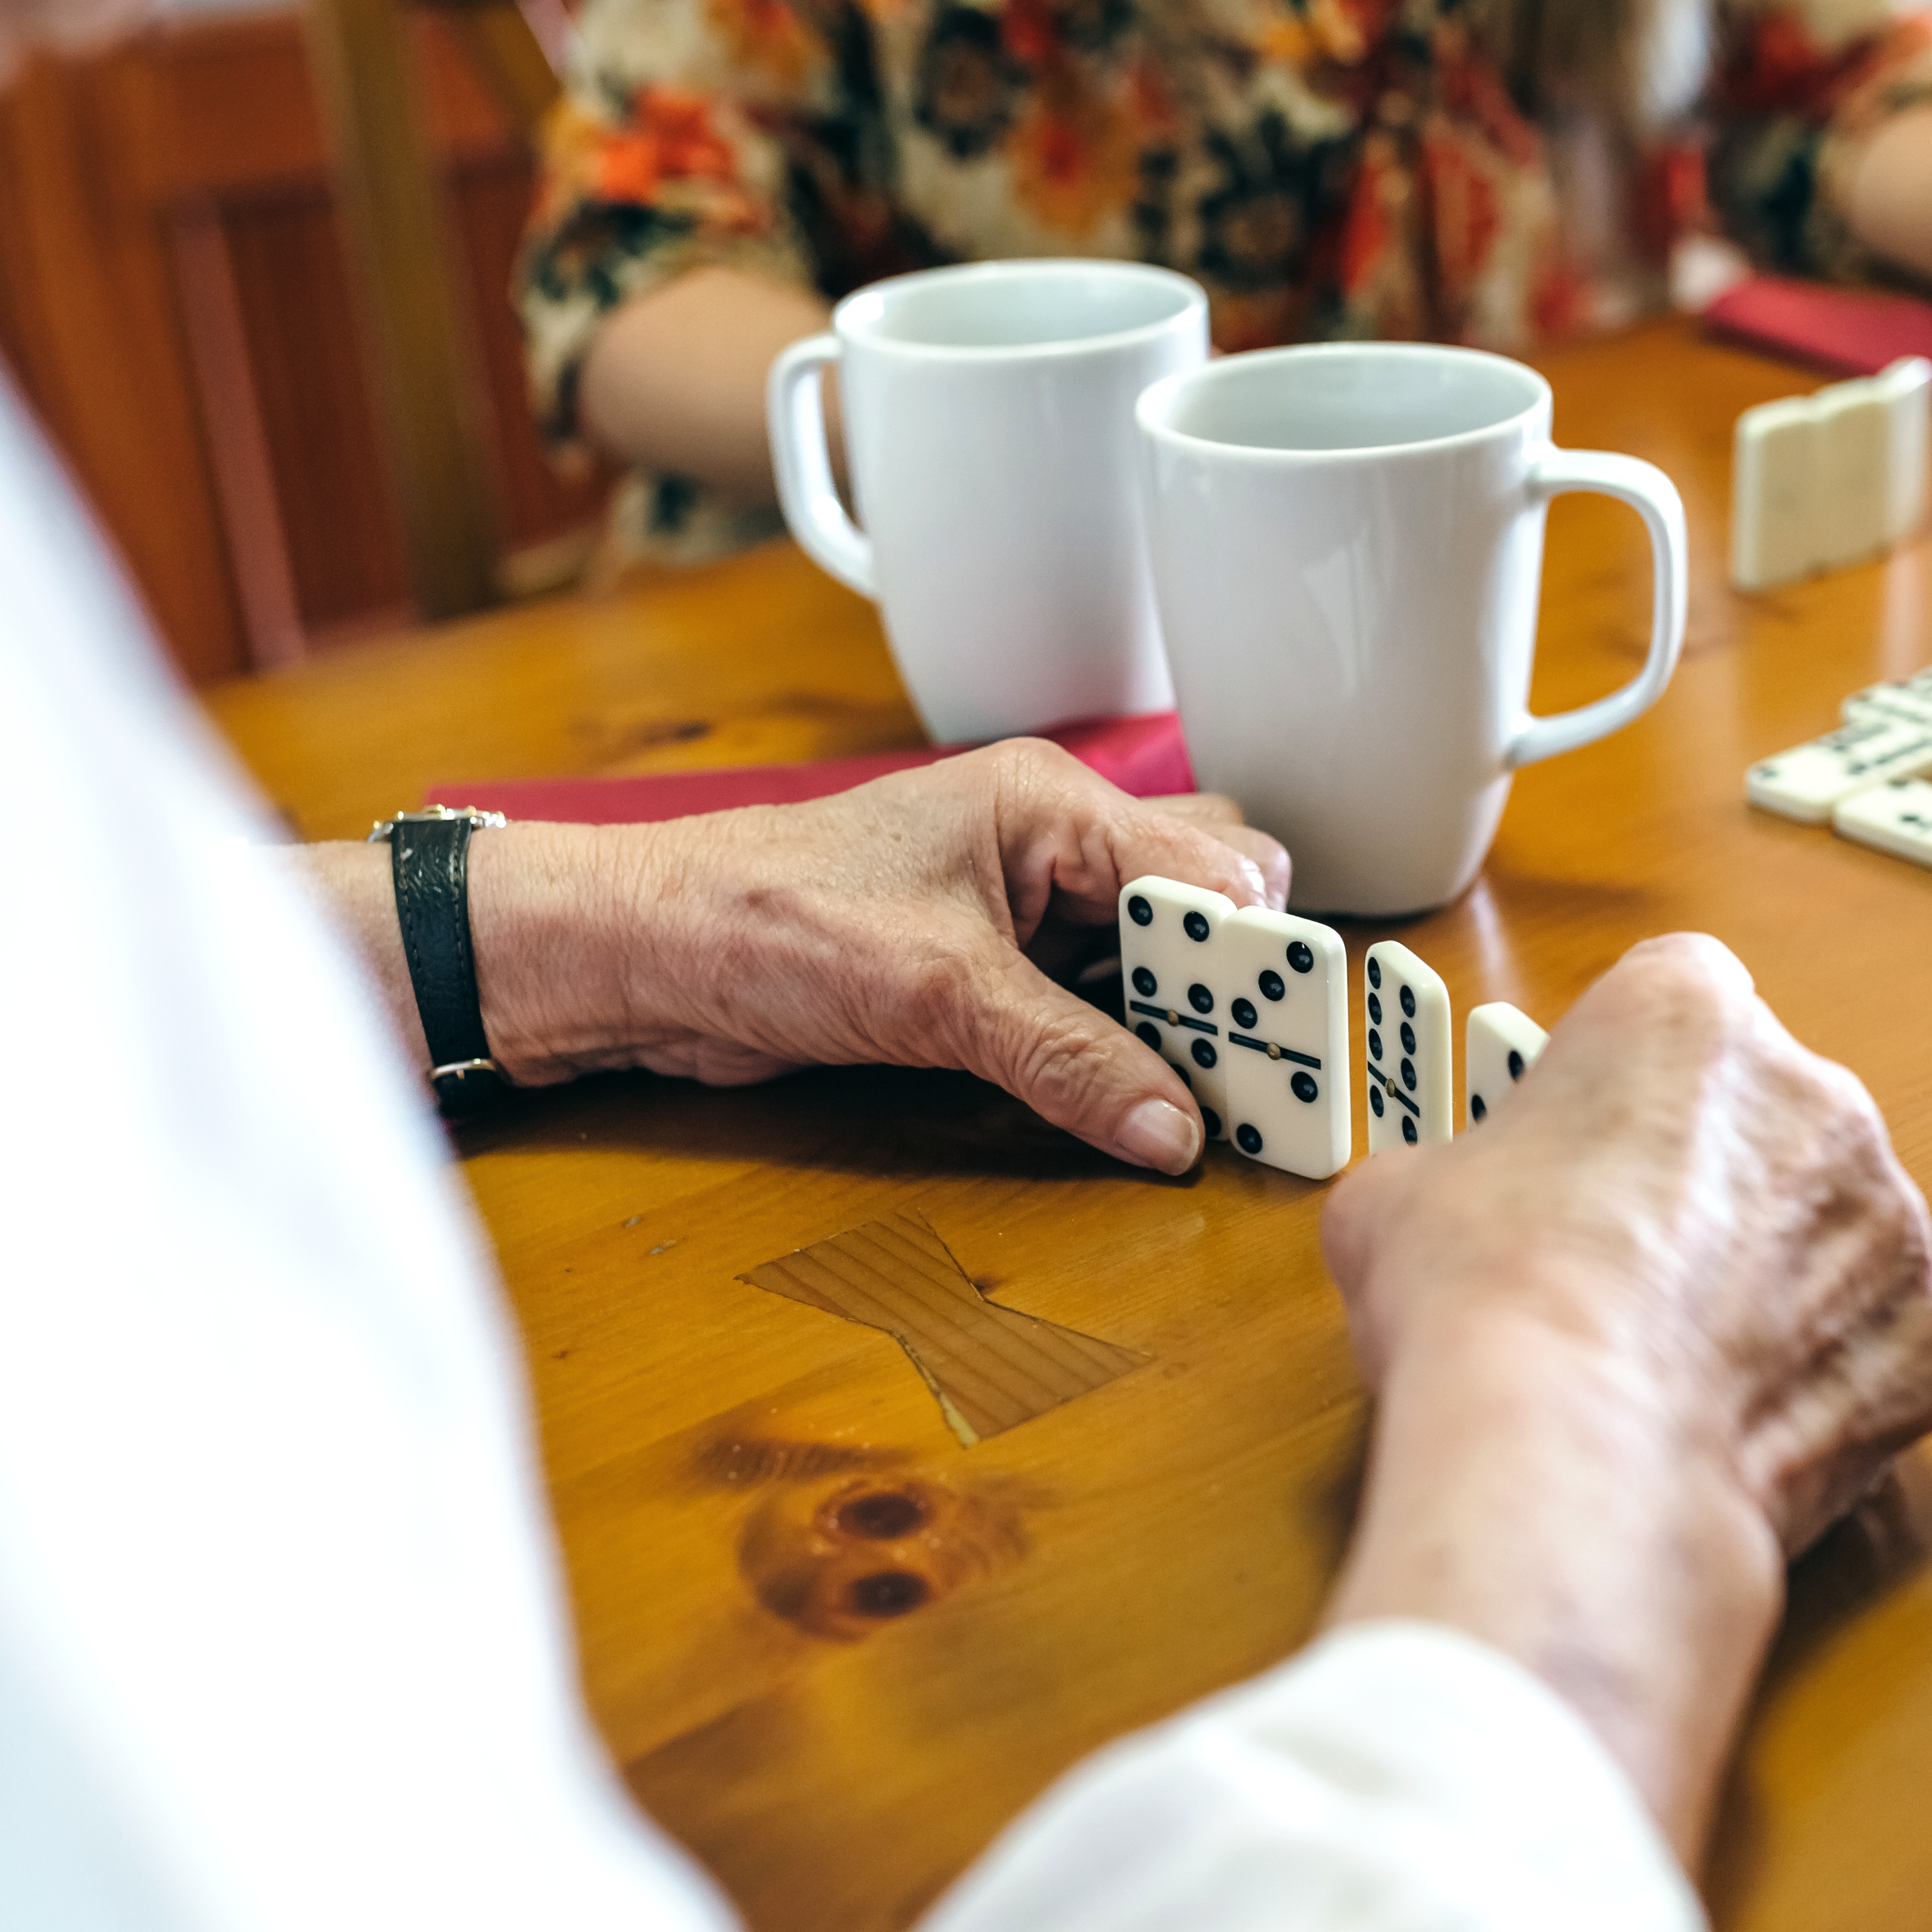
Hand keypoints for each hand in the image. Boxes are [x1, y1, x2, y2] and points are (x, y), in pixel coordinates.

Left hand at [460, 741, 1288, 1171]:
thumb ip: (1068, 1060)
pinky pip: (1095, 1005)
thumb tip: (1176, 1128)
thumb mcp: (936, 995)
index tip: (1289, 1043)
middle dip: (1239, 990)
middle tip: (1265, 1077)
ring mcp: (1022, 908)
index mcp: (1050, 803)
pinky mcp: (990, 970)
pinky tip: (1148, 1098)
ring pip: (1155, 959)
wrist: (642, 954)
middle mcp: (1050, 844)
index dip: (1254, 961)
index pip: (1207, 875)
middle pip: (1202, 906)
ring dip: (1187, 1026)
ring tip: (1223, 1098)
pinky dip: (1129, 1050)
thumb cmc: (762, 921)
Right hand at [1313, 936, 1931, 1848]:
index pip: (1678, 1004)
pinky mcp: (1931, 1340)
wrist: (1574, 1459)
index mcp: (1687, 1013)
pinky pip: (1881, 1348)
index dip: (1625, 1081)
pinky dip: (1829, 1386)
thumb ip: (1453, 1173)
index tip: (1587, 1146)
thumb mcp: (1396, 1197)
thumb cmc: (1487, 1305)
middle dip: (1711, 1184)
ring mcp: (1890, 1222)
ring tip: (1676, 1364)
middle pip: (1769, 1117)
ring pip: (1835, 1236)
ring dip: (1776, 1285)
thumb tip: (1443, 1215)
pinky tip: (1738, 1425)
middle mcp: (1816, 1094)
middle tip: (1623, 1268)